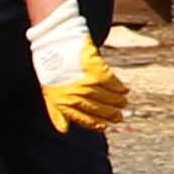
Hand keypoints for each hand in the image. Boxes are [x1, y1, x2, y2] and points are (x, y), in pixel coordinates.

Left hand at [26, 6, 130, 136]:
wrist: (54, 43)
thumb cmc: (51, 68)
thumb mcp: (49, 93)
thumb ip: (57, 112)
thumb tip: (63, 130)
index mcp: (63, 103)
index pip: (85, 119)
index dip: (97, 124)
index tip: (106, 125)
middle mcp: (75, 95)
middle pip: (98, 109)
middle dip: (110, 114)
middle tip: (119, 117)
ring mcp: (86, 82)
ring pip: (106, 96)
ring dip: (117, 101)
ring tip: (123, 102)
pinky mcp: (95, 69)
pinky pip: (111, 82)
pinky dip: (118, 87)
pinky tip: (124, 89)